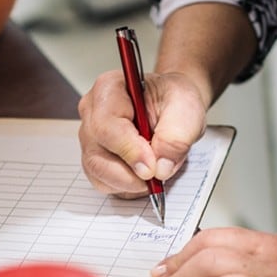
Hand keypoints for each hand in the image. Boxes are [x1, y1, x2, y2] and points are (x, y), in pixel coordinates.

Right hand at [77, 70, 206, 197]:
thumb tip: (160, 168)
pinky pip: (103, 182)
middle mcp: (92, 113)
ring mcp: (90, 138)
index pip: (106, 126)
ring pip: (98, 173)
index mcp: (108, 88)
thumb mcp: (185, 107)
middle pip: (96, 155)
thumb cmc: (173, 99)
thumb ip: (175, 136)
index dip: (129, 151)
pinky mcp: (95, 158)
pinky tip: (144, 176)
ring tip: (155, 172)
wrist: (172, 105)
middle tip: (158, 176)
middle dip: (130, 174)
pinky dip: (127, 187)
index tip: (152, 167)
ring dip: (130, 183)